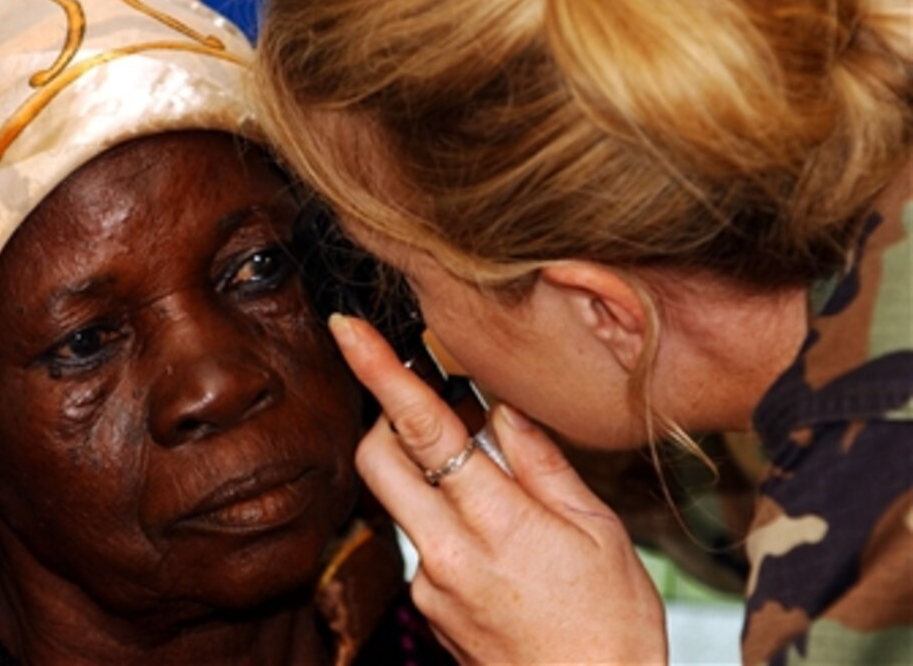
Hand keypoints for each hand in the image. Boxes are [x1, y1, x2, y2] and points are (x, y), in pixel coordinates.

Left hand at [329, 314, 667, 664]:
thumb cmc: (610, 626)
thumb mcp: (597, 531)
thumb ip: (540, 461)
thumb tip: (501, 406)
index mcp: (497, 523)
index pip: (424, 428)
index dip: (381, 371)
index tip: (348, 331)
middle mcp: (446, 552)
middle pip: (377, 457)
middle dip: (384, 414)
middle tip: (424, 399)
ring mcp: (428, 583)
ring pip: (397, 497)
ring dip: (421, 468)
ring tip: (486, 479)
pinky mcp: (425, 605)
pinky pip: (418, 538)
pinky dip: (441, 515)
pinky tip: (493, 534)